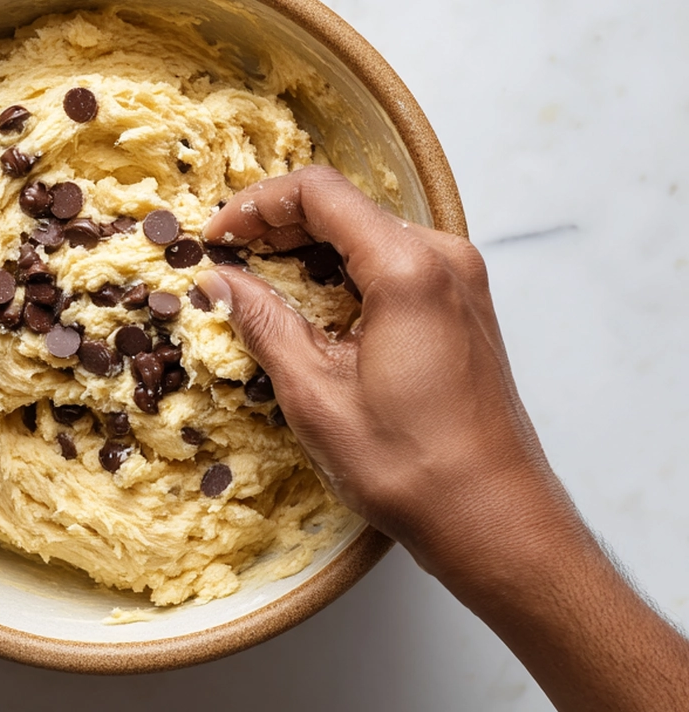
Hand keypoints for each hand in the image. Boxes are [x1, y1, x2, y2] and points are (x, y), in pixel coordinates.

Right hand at [198, 165, 579, 588]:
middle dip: (278, 227)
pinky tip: (310, 310)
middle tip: (228, 262)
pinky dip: (343, 275)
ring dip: (309, 252)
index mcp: (409, 269)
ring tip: (259, 287)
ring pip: (367, 236)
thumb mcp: (315, 394)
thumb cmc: (411, 467)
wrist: (494, 518)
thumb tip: (218, 281)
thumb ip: (263, 323)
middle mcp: (444, 259)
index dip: (256, 205)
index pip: (319, 193)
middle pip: (345, 208)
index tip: (217, 237)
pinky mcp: (462, 307)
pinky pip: (392, 265)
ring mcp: (460, 281)